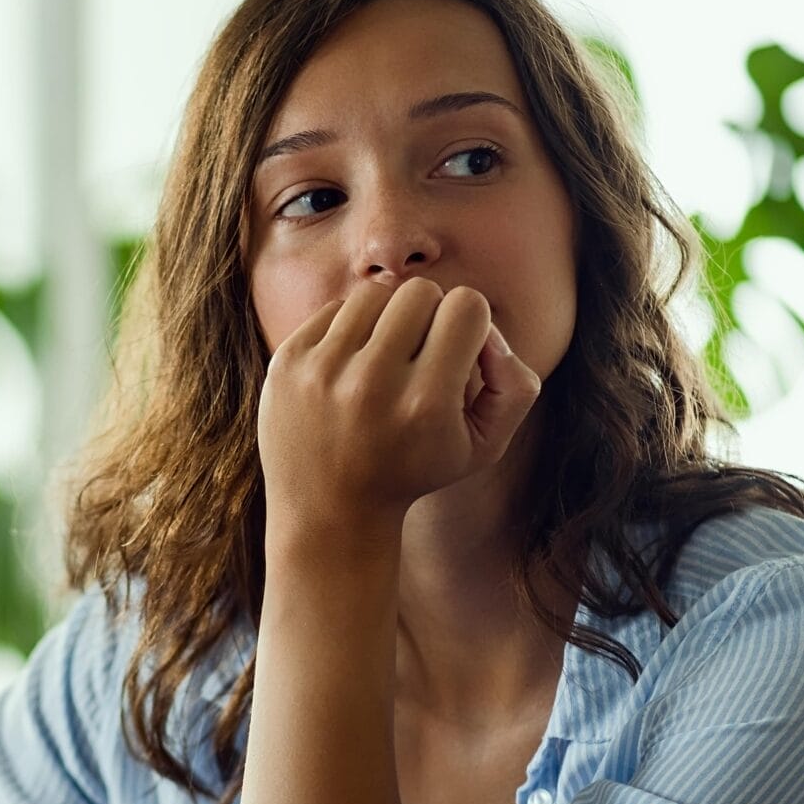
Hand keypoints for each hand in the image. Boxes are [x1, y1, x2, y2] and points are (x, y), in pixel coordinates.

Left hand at [256, 275, 544, 544]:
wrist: (327, 512)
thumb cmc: (415, 470)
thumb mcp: (485, 445)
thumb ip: (515, 386)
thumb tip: (490, 334)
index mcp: (425, 405)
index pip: (467, 305)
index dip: (472, 326)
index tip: (458, 359)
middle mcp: (371, 384)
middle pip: (421, 291)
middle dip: (430, 318)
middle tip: (422, 358)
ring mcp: (322, 372)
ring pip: (376, 294)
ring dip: (389, 320)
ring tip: (387, 360)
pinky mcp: (287, 363)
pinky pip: (335, 309)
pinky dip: (350, 331)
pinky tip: (351, 369)